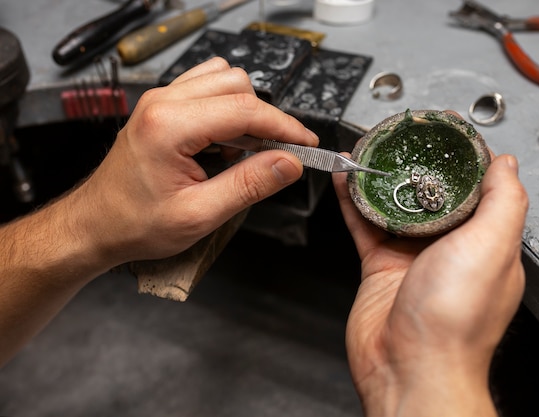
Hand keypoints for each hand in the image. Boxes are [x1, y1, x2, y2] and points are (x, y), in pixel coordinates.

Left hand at [0, 57, 318, 364]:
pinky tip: (226, 141)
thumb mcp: (199, 215)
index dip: (284, 127)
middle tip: (277, 155)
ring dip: (246, 111)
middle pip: (237, 86)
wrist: (96, 224)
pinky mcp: (162, 105)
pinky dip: (227, 107)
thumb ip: (249, 185)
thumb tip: (289, 163)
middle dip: (266, 119)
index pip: (244, 110)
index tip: (306, 144)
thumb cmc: (136, 224)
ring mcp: (160, 99)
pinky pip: (207, 87)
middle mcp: (163, 102)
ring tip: (245, 152)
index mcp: (169, 127)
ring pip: (224, 80)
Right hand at [332, 153, 527, 415]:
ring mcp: (412, 256)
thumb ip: (502, 200)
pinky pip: (365, 224)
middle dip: (417, 162)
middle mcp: (450, 248)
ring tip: (370, 149)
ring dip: (381, 177)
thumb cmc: (455, 320)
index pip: (478, 187)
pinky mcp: (380, 266)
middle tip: (404, 134)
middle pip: (432, 192)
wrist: (410, 367)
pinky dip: (353, 201)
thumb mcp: (492, 246)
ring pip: (395, 205)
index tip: (448, 129)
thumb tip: (505, 162)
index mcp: (485, 242)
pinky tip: (346, 179)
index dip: (463, 155)